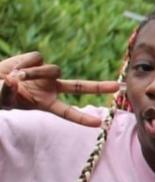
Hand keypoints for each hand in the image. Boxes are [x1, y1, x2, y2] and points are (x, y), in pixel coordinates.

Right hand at [0, 52, 117, 125]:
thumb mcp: (2, 97)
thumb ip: (7, 91)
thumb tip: (13, 79)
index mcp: (46, 103)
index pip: (67, 112)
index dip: (82, 118)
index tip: (98, 123)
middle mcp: (51, 89)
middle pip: (79, 87)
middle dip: (98, 86)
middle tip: (117, 87)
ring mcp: (46, 74)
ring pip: (52, 69)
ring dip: (34, 73)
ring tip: (15, 77)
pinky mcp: (39, 60)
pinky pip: (37, 58)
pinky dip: (23, 62)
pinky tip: (15, 67)